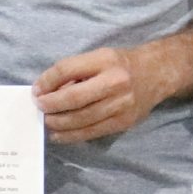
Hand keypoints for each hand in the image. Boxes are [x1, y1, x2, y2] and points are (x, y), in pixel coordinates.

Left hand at [34, 46, 164, 142]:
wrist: (156, 74)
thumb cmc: (120, 65)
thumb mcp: (99, 57)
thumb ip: (76, 71)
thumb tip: (47, 91)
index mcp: (105, 60)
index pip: (68, 69)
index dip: (48, 81)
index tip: (36, 90)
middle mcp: (115, 82)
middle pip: (74, 98)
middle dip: (51, 105)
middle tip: (39, 108)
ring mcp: (121, 105)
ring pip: (82, 118)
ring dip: (59, 122)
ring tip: (47, 121)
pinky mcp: (124, 122)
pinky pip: (93, 132)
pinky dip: (72, 136)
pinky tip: (59, 135)